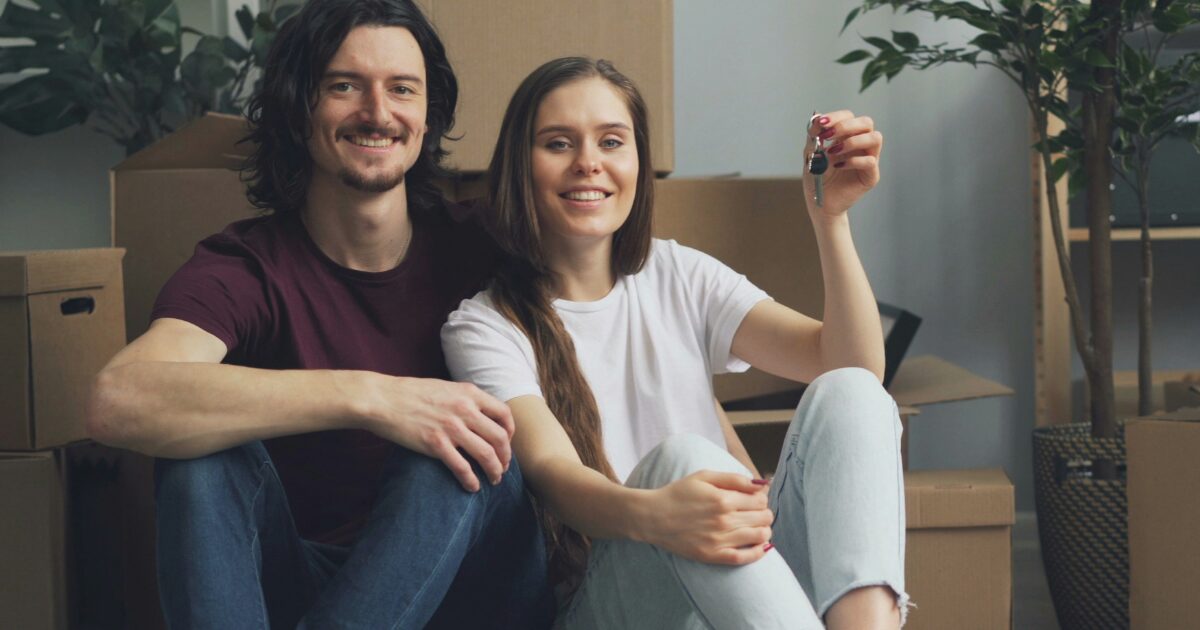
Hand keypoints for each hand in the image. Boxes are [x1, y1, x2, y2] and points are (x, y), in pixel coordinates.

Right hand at [356, 375, 514, 491]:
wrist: (382, 399)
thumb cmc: (410, 392)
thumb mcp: (445, 387)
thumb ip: (464, 399)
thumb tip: (478, 413)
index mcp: (469, 394)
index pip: (504, 414)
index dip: (510, 431)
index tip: (506, 443)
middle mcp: (465, 410)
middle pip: (500, 438)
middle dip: (506, 457)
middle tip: (503, 467)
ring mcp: (451, 428)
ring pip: (486, 455)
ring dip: (494, 471)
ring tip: (494, 480)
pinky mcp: (435, 444)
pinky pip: (462, 467)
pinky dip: (471, 480)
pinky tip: (472, 487)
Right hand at [641, 471, 773, 564]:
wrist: (653, 517)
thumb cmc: (678, 493)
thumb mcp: (704, 476)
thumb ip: (734, 478)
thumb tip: (762, 484)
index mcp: (723, 499)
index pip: (760, 500)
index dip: (761, 499)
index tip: (754, 499)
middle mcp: (724, 520)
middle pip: (763, 518)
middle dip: (764, 514)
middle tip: (755, 513)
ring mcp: (719, 540)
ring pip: (759, 536)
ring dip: (764, 530)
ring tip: (756, 527)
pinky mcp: (713, 555)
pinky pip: (744, 558)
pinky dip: (758, 552)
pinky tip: (760, 546)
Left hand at [804, 110, 882, 217]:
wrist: (821, 202)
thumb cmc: (818, 177)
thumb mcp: (811, 154)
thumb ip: (813, 137)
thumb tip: (816, 120)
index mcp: (846, 136)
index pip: (849, 116)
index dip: (836, 117)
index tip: (821, 123)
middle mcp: (860, 145)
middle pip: (866, 122)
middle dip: (846, 125)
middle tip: (829, 135)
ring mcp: (868, 158)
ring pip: (875, 138)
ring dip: (852, 141)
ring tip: (834, 151)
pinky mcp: (871, 175)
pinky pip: (870, 161)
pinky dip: (853, 161)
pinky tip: (838, 166)